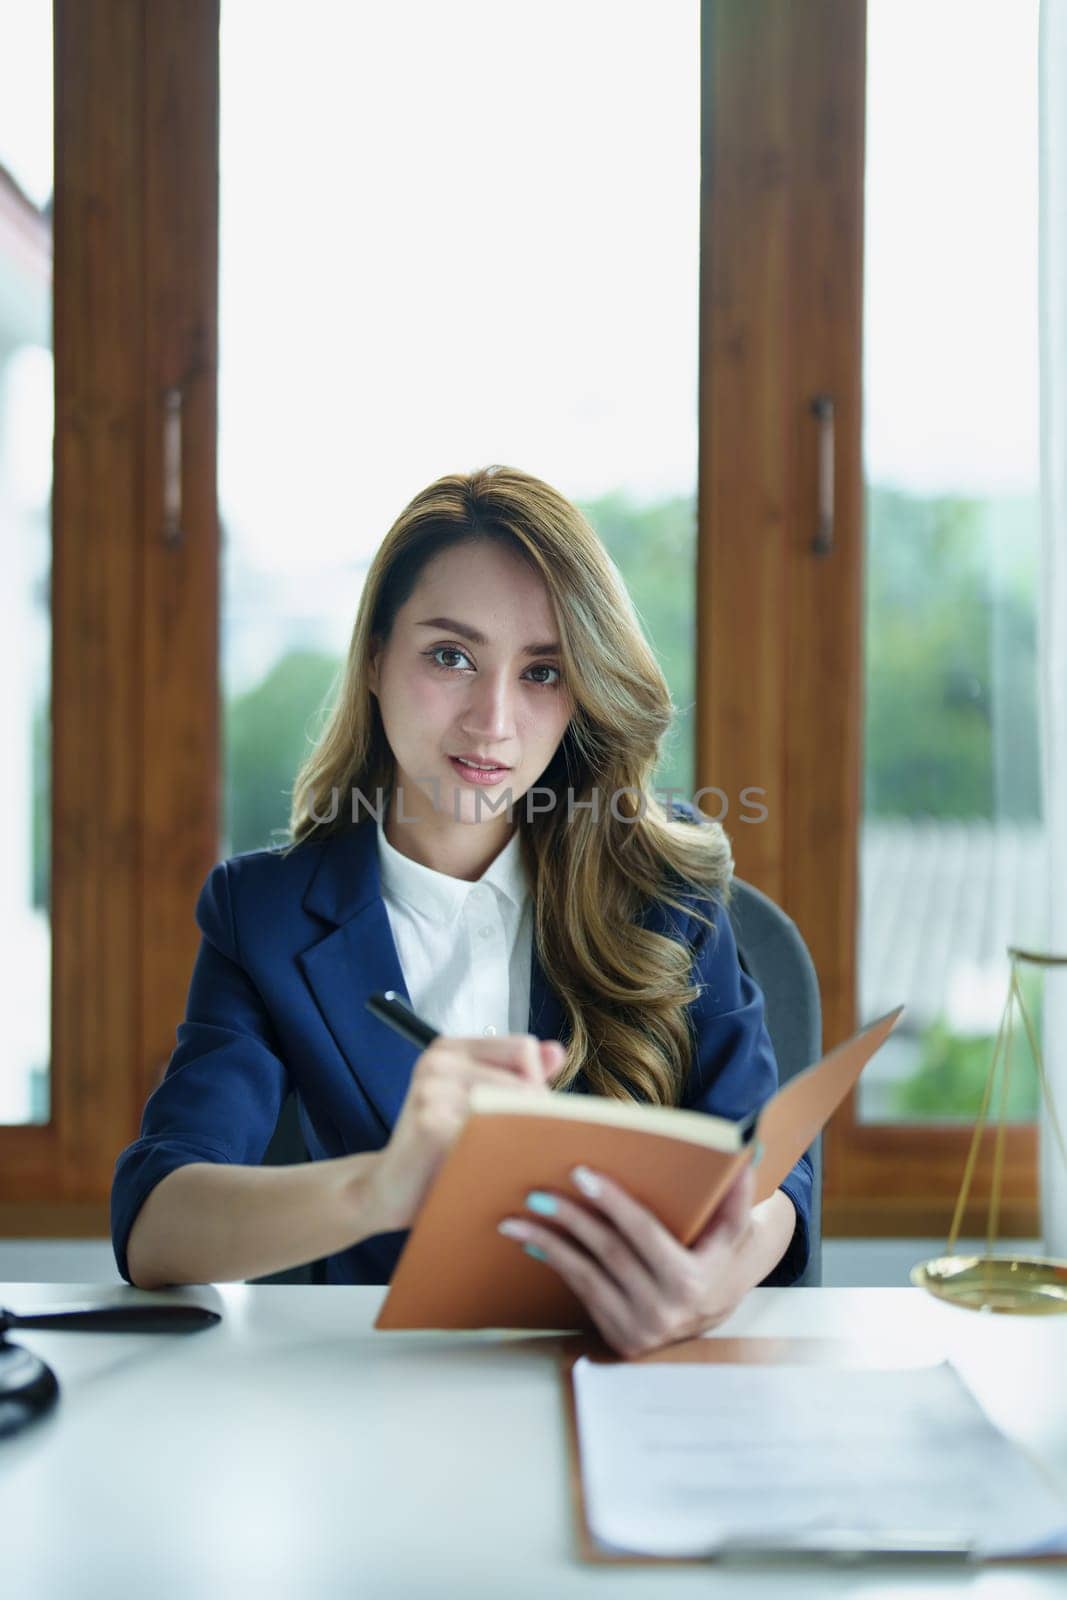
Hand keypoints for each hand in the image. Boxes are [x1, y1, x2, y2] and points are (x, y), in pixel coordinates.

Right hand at [370, 1033, 566, 1232]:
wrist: (388, 1191)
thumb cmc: (441, 1149)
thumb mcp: (477, 1103)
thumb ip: (517, 1077)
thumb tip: (557, 1052)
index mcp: (452, 1048)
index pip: (524, 1049)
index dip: (536, 1085)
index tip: (523, 1117)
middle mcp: (439, 1059)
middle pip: (526, 1081)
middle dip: (535, 1120)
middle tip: (516, 1150)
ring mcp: (432, 1088)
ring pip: (513, 1108)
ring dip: (520, 1142)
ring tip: (501, 1161)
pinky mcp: (430, 1123)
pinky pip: (491, 1136)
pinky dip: (499, 1160)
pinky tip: (485, 1173)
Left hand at [497, 1161, 759, 1358]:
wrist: (713, 1312)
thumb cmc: (718, 1257)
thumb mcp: (734, 1230)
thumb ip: (738, 1193)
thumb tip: (747, 1149)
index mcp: (693, 1280)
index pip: (644, 1233)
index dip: (613, 1202)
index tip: (581, 1174)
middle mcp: (666, 1310)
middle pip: (608, 1252)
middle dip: (570, 1218)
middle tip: (538, 1191)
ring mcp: (641, 1329)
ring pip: (587, 1274)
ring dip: (549, 1243)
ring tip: (515, 1219)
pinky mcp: (621, 1337)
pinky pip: (582, 1293)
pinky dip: (556, 1263)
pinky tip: (534, 1242)